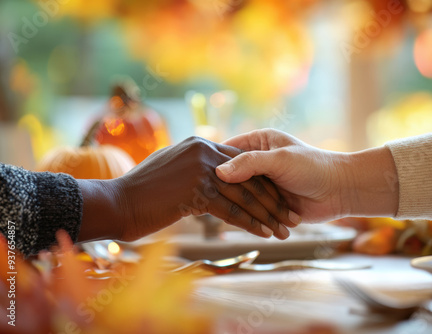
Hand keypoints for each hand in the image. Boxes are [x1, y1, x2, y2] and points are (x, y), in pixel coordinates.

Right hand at [77, 136, 299, 242]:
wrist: (116, 203)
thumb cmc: (142, 190)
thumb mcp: (170, 165)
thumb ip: (193, 162)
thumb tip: (209, 168)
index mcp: (200, 143)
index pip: (242, 164)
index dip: (261, 183)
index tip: (277, 199)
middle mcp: (203, 151)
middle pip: (248, 178)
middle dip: (272, 200)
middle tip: (288, 216)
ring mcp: (200, 170)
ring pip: (244, 196)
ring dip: (267, 215)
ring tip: (283, 229)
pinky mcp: (196, 191)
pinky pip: (231, 211)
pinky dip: (251, 224)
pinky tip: (264, 234)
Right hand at [216, 129, 398, 222]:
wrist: (340, 191)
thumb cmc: (313, 167)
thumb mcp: (280, 160)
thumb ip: (250, 163)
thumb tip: (218, 172)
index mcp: (258, 142)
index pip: (227, 151)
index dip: (214, 163)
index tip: (199, 176)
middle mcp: (257, 161)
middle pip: (230, 176)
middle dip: (223, 189)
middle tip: (204, 199)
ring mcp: (262, 183)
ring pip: (239, 196)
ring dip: (238, 206)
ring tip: (222, 214)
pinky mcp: (267, 202)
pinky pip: (250, 211)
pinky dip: (248, 218)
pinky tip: (240, 223)